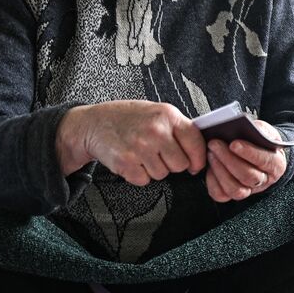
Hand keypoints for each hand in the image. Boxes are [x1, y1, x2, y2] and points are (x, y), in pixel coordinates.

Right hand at [57, 100, 205, 184]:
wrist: (92, 124)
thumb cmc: (126, 118)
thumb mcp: (156, 112)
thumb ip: (177, 128)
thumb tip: (201, 150)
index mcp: (167, 115)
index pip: (196, 142)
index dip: (198, 158)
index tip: (195, 164)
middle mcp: (156, 130)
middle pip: (181, 164)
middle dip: (171, 163)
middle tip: (157, 153)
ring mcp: (140, 147)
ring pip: (163, 174)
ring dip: (153, 168)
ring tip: (141, 153)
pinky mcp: (126, 163)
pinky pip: (144, 180)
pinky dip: (138, 174)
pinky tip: (131, 159)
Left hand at [205, 120, 287, 202]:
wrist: (256, 152)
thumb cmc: (259, 141)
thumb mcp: (265, 131)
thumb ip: (260, 129)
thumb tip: (251, 128)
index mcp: (276, 164)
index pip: (265, 161)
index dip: (249, 153)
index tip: (233, 143)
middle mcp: (264, 181)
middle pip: (248, 176)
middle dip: (228, 159)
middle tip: (214, 143)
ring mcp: (248, 190)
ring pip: (235, 189)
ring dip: (219, 170)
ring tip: (211, 152)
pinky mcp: (232, 194)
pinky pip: (220, 194)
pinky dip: (212, 180)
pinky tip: (209, 165)